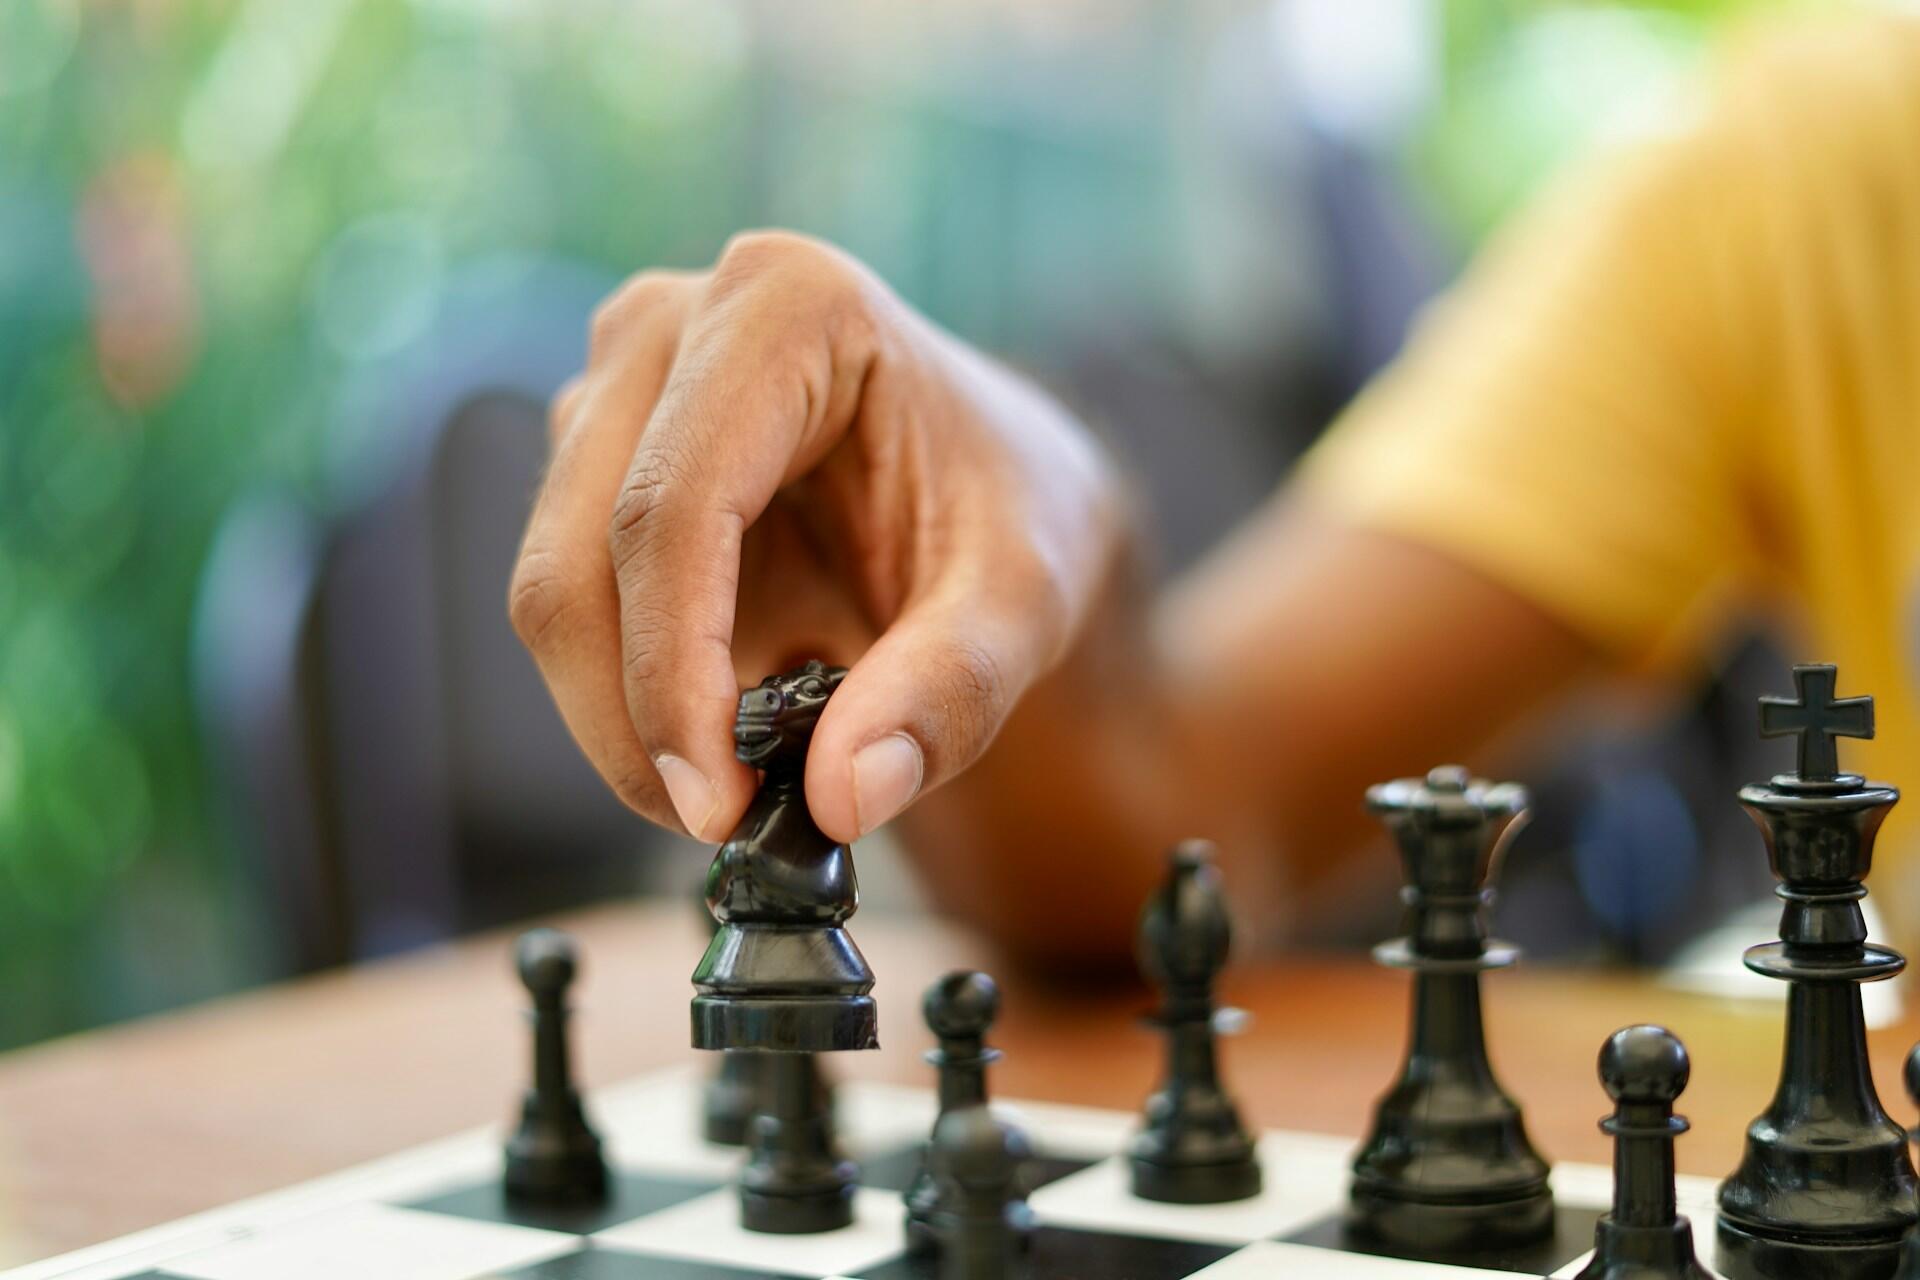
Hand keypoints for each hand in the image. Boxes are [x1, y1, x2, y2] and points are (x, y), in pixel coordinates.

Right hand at [510, 232, 1123, 845]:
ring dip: (629, 718)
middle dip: (636, 721)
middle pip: (579, 559)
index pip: (674, 510)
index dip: (675, 677)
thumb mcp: (1026, 602)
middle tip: (722, 824)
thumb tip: (844, 797)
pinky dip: (632, 696)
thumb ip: (952, 693)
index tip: (716, 806)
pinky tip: (728, 728)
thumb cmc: (1013, 516)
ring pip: (554, 592)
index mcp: (788, 305)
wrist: (994, 491)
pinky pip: (572, 606)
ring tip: (751, 777)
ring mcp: (618, 386)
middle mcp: (674, 322)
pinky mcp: (596, 457)